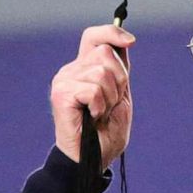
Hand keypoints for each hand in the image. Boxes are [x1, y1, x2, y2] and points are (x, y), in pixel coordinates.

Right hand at [49, 24, 134, 166]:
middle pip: (106, 53)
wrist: (93, 159)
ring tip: (101, 113)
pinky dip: (100, 107)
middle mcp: (71, 70)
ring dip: (110, 97)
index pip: (94, 36)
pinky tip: (93, 118)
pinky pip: (93, 90)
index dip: (112, 32)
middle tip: (110, 103)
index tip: (131, 41)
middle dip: (119, 80)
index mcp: (84, 68)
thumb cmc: (105, 132)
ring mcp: (64, 81)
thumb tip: (125, 41)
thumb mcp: (120, 94)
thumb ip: (119, 69)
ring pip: (102, 72)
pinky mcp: (61, 94)